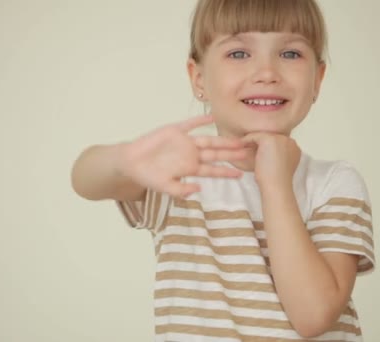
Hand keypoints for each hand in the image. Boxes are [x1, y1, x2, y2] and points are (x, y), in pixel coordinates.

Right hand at [120, 115, 246, 197]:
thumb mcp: (164, 188)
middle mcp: (190, 154)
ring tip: (237, 139)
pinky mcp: (174, 131)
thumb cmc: (147, 176)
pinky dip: (201, 120)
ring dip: (222, 140)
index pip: (212, 170)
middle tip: (248, 153)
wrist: (131, 162)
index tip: (241, 174)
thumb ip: (180, 190)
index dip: (226, 172)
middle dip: (231, 154)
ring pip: (208, 140)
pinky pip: (191, 124)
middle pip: (215, 154)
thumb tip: (198, 190)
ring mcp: (184, 142)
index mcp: (190, 168)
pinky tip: (213, 117)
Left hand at [241, 132, 300, 186]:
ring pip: (262, 136)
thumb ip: (275, 157)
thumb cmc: (275, 181)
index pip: (278, 143)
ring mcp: (280, 138)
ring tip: (243, 148)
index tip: (256, 152)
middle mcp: (289, 141)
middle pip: (271, 137)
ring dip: (253, 142)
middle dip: (260, 143)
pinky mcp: (269, 138)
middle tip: (247, 148)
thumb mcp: (278, 166)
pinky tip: (240, 146)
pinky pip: (254, 136)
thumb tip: (263, 155)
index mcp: (295, 148)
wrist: (276, 185)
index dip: (267, 147)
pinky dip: (246, 141)